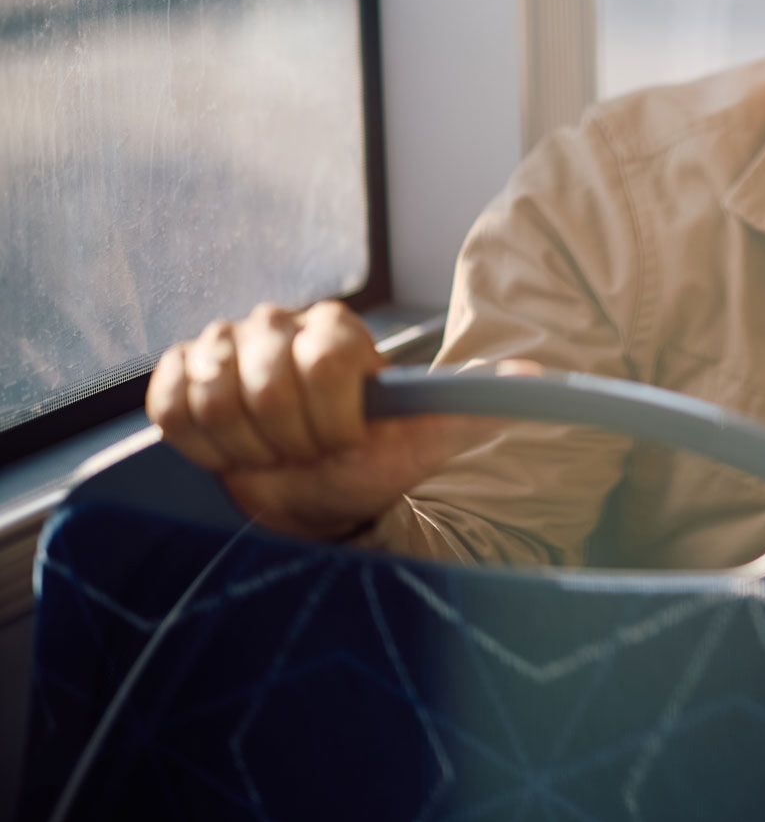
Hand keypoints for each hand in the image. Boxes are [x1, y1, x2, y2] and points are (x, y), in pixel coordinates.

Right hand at [146, 300, 536, 540]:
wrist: (315, 497)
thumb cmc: (370, 463)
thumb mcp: (427, 442)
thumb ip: (474, 407)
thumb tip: (538, 374)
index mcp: (337, 331)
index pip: (325, 362)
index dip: (332, 419)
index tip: (344, 443)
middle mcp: (278, 324)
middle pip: (265, 381)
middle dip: (289, 439)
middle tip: (306, 454)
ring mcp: (222, 345)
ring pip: (214, 395)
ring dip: (244, 445)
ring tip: (272, 455)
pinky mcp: (177, 374)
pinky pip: (169, 406)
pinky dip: (200, 443)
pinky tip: (229, 451)